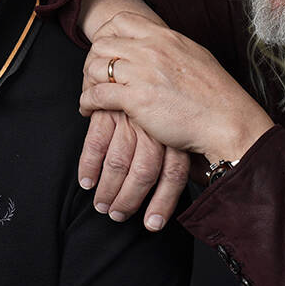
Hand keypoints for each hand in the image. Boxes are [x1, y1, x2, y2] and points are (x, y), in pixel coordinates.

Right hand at [78, 110, 189, 230]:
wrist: (155, 60)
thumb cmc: (173, 100)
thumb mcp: (183, 124)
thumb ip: (183, 151)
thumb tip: (198, 182)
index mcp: (177, 132)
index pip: (174, 174)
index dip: (163, 202)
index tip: (153, 225)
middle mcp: (156, 127)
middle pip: (144, 172)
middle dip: (129, 199)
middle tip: (117, 216)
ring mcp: (131, 118)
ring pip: (119, 162)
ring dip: (107, 189)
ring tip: (101, 206)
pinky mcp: (109, 109)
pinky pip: (96, 143)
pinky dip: (89, 165)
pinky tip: (86, 182)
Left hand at [80, 13, 273, 163]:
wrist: (226, 121)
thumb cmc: (216, 95)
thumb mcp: (195, 56)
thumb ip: (171, 48)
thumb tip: (159, 46)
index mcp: (165, 36)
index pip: (120, 21)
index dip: (106, 35)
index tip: (105, 52)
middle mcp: (151, 49)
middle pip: (102, 43)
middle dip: (92, 59)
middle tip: (93, 76)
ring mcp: (143, 73)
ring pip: (96, 66)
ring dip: (88, 80)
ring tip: (90, 93)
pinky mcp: (136, 99)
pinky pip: (97, 94)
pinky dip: (87, 101)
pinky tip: (88, 108)